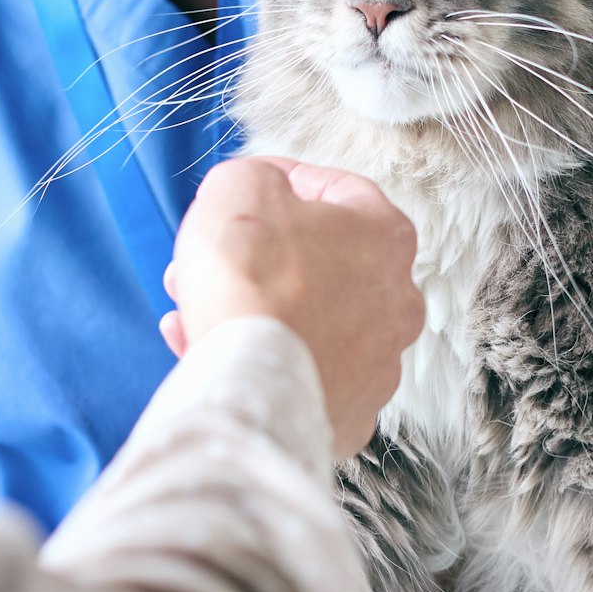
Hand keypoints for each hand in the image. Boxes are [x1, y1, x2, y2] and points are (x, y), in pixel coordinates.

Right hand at [163, 156, 423, 458]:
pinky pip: (297, 374)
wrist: (249, 382)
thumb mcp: (239, 187)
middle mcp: (396, 303)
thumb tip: (257, 188)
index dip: (284, 181)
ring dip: (255, 308)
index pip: (340, 190)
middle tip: (210, 254)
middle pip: (320, 262)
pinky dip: (258, 359)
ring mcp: (377, 366)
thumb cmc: (250, 279)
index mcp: (386, 237)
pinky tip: (208, 348)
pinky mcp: (348, 416)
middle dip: (259, 254)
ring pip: (306, 322)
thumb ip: (255, 175)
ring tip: (196, 307)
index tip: (245, 188)